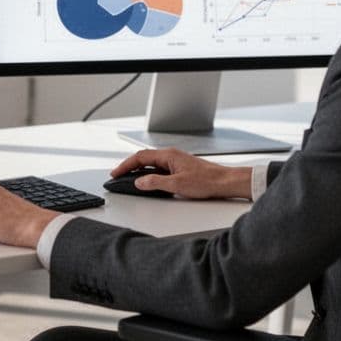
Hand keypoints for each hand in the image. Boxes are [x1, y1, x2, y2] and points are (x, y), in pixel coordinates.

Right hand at [110, 148, 251, 199]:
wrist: (225, 182)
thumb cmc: (206, 181)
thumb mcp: (177, 185)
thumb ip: (155, 183)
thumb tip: (139, 182)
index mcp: (168, 155)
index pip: (140, 157)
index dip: (125, 165)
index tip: (115, 173)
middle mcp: (171, 155)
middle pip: (143, 158)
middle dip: (128, 166)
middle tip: (117, 176)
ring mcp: (175, 161)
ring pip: (151, 163)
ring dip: (138, 170)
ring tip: (128, 179)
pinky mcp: (180, 168)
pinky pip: (158, 168)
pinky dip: (148, 173)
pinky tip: (147, 181)